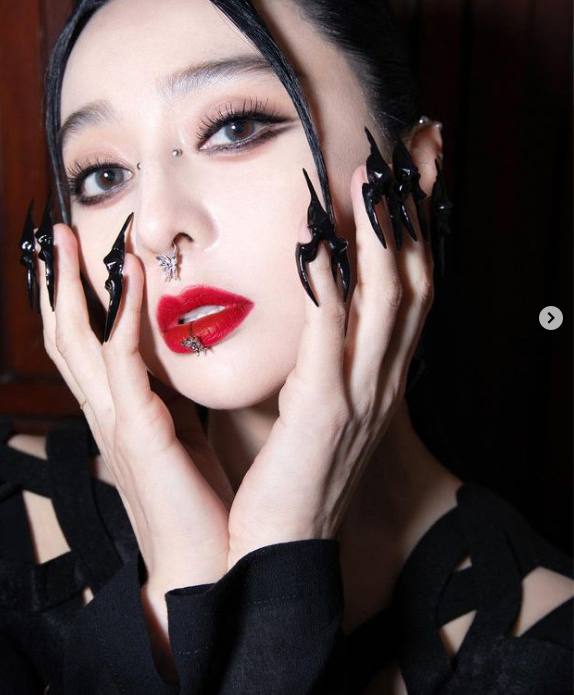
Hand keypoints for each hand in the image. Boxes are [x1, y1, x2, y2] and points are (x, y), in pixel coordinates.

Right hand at [36, 226, 233, 596]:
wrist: (205, 564)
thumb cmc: (196, 503)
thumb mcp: (183, 437)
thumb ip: (171, 399)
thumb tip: (179, 364)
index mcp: (118, 414)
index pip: (84, 347)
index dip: (76, 301)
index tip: (80, 257)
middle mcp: (106, 414)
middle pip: (65, 337)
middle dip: (57, 285)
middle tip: (54, 235)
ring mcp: (115, 423)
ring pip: (77, 343)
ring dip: (73, 289)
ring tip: (70, 242)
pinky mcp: (137, 434)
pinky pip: (121, 364)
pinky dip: (120, 318)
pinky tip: (128, 281)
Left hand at [226, 126, 439, 564]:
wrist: (279, 548)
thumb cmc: (285, 469)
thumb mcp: (308, 401)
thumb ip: (312, 351)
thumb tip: (300, 299)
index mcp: (375, 373)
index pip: (408, 283)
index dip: (414, 224)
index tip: (411, 168)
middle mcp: (381, 377)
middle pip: (413, 276)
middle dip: (415, 210)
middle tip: (415, 146)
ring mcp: (360, 393)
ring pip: (387, 300)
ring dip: (381, 235)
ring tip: (370, 176)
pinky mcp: (326, 412)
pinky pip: (333, 338)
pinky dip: (332, 288)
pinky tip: (321, 244)